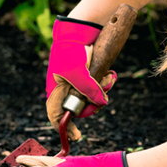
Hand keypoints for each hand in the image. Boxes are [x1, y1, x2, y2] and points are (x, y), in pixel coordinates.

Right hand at [46, 17, 116, 140]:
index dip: (66, 127)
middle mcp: (67, 89)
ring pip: (93, 97)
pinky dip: (106, 81)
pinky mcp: (89, 76)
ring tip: (108, 78)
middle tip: (103, 97)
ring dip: (103, 90)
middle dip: (94, 103)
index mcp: (56, 91)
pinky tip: (110, 74)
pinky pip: (99, 86)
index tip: (78, 136)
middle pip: (81, 108)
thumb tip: (100, 103)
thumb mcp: (79, 73)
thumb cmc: (72, 52)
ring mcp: (79, 82)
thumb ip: (88, 90)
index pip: (57, 116)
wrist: (81, 30)